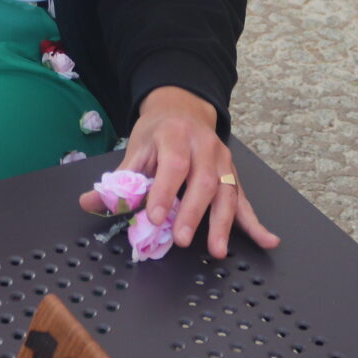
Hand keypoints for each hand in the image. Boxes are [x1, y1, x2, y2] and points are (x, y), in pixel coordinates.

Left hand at [80, 87, 278, 259]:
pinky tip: (268, 240)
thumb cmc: (156, 133)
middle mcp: (205, 146)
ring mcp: (223, 160)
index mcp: (175, 136)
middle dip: (194, 212)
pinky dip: (256, 223)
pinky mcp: (233, 175)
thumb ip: (118, 179)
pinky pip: (245, 200)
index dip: (164, 191)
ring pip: (227, 191)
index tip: (154, 218)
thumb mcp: (135, 148)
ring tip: (218, 250)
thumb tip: (89, 203)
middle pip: (204, 180)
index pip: (173, 164)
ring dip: (224, 223)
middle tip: (183, 239)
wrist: (182, 107)